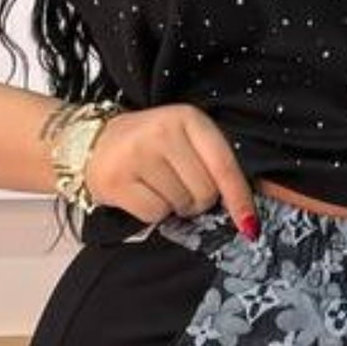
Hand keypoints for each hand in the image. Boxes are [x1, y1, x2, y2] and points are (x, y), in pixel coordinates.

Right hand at [82, 102, 259, 231]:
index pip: (224, 167)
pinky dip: (152, 213)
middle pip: (205, 192)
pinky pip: (154, 214)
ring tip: (156, 185)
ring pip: (180, 205)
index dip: (240, 200)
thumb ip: (220, 168)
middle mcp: (163, 130)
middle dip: (197, 200)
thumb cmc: (152, 147)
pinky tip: (140, 192)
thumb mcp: (189, 142)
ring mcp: (137, 153)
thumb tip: (253, 215)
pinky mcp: (115, 178)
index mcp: (189, 118)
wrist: (94, 142)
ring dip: (174, 206)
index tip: (250, 226)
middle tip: (177, 185)